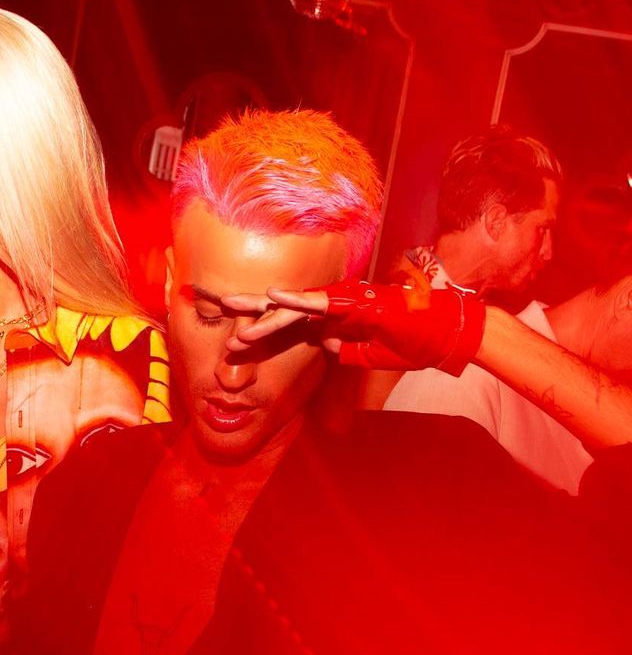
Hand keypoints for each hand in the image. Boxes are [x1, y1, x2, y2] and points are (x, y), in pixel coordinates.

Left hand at [225, 280, 484, 375]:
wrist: (442, 335)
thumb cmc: (410, 344)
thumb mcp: (368, 356)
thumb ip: (346, 351)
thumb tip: (328, 347)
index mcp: (330, 320)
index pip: (286, 324)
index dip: (257, 327)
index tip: (228, 335)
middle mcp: (331, 307)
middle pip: (280, 311)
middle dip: (246, 313)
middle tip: (214, 307)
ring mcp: (341, 303)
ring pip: (292, 309)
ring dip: (262, 317)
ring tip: (233, 320)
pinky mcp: (353, 304)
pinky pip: (319, 303)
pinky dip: (295, 300)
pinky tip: (272, 297)